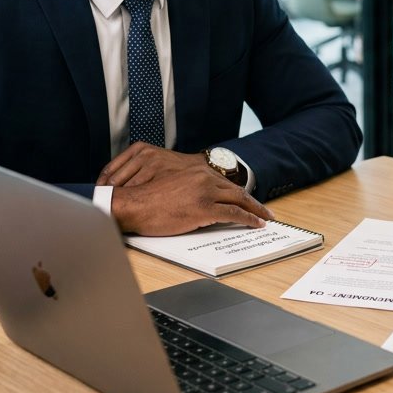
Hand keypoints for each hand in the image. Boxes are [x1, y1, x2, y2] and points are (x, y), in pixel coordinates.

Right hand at [97, 143, 272, 234]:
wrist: (128, 204)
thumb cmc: (141, 197)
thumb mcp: (166, 183)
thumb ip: (184, 185)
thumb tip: (194, 196)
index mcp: (194, 169)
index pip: (223, 181)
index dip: (237, 191)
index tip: (247, 198)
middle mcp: (202, 176)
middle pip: (235, 189)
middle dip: (252, 201)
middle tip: (265, 210)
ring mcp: (204, 192)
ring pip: (239, 200)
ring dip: (255, 210)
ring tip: (265, 218)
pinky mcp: (203, 208)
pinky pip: (233, 214)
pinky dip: (248, 219)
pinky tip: (255, 223)